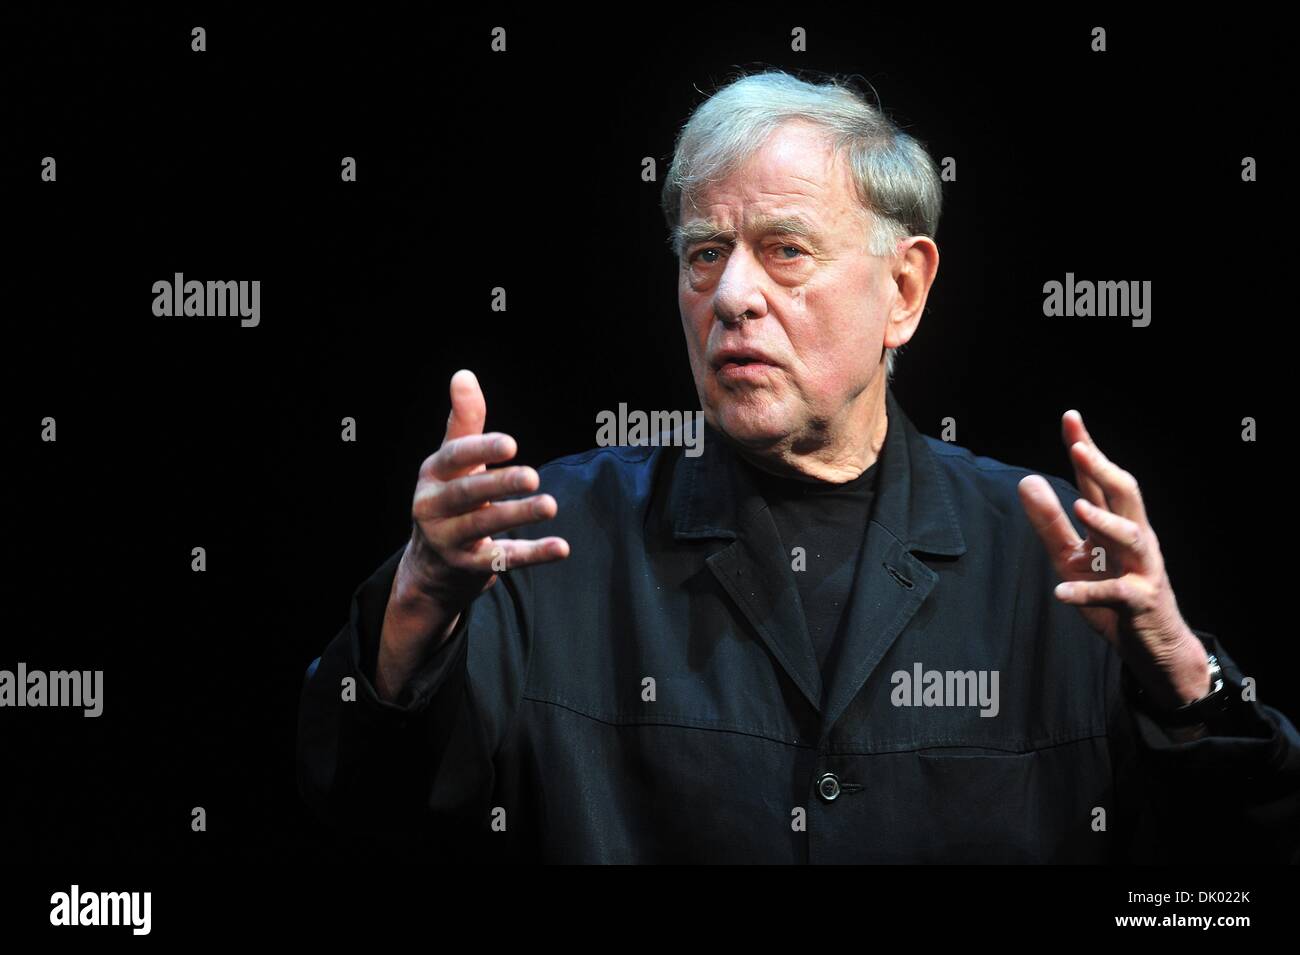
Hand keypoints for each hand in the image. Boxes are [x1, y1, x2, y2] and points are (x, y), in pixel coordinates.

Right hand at [377, 369, 568, 698]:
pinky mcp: (468, 568)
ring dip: (517, 516)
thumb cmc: (449, 498)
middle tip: (534, 476)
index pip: (454, 457)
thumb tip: (464, 374)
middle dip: (499, 484)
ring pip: (483, 527)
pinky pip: (502, 560)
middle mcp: (433, 507)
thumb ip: (464, 421)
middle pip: (467, 494)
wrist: (430, 566)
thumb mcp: (451, 461)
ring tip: (550, 505)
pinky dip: (532, 554)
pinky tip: (561, 547)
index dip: (481, 449)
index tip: (511, 444)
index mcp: (433, 474)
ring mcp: (448, 540)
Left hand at [1017, 410, 1209, 709]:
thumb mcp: (1072, 557)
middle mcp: (1134, 539)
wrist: (1154, 644)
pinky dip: (1087, 592)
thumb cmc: (1112, 593)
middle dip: (1103, 470)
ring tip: (1079, 507)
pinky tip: (1060, 592)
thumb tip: (1026, 480)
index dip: (1086, 449)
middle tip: (1080, 448)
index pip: (1100, 480)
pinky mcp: (1139, 602)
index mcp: (1116, 524)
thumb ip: (1050, 522)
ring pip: (1131, 538)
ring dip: (1104, 522)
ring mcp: (1141, 569)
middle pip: (1126, 495)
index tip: (1070, 418)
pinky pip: (1115, 594)